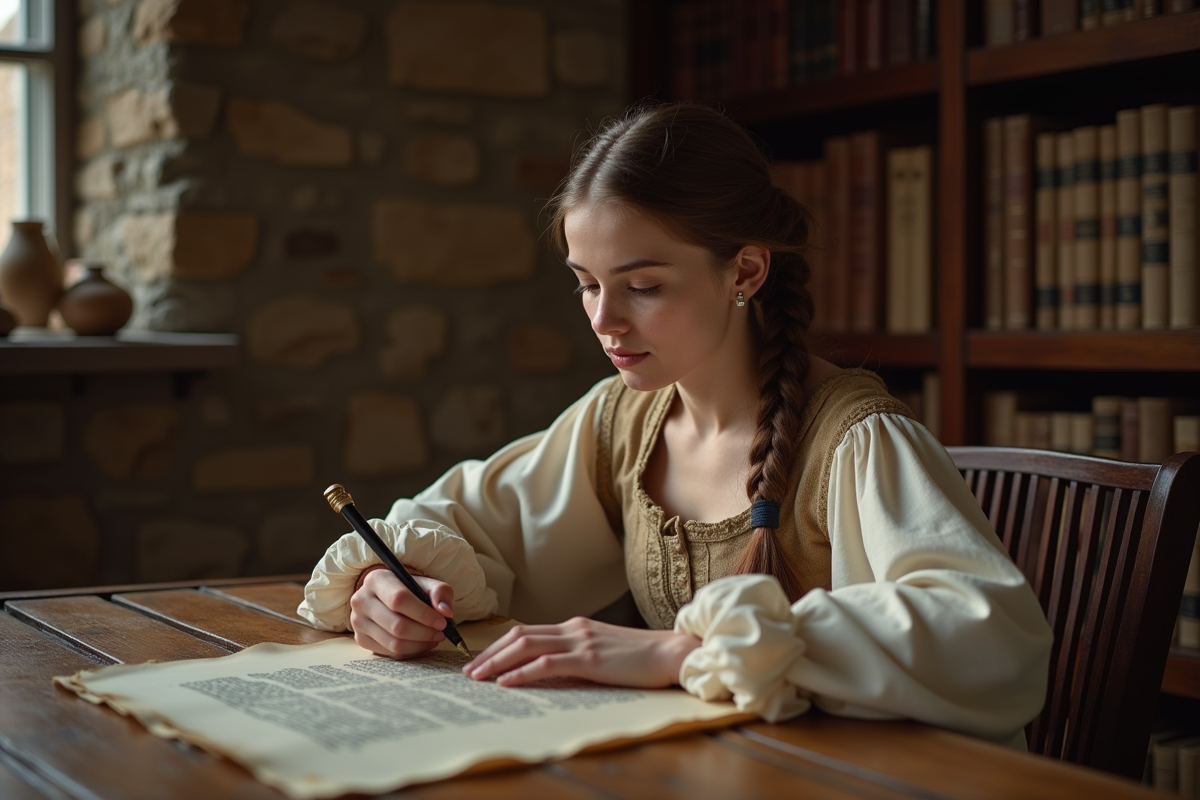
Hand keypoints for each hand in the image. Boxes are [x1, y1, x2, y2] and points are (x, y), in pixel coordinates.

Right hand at [349, 566, 455, 658]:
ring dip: (420, 644)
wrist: (385, 597)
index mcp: (376, 580)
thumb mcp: (426, 584)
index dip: (423, 614)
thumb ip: (440, 592)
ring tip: (434, 638)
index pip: (399, 600)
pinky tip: (421, 643)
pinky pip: (390, 652)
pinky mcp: (360, 639)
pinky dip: (411, 651)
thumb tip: (445, 612)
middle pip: (397, 625)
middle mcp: (361, 600)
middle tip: (440, 632)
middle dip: (424, 632)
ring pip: (394, 643)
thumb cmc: (409, 589)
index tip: (442, 621)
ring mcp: (358, 621)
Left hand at [461, 617, 700, 688]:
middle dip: (490, 654)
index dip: (500, 646)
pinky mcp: (590, 659)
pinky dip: (522, 672)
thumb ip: (578, 657)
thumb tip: (552, 672)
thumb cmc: (642, 658)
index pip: (527, 632)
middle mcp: (573, 628)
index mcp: (575, 627)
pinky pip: (548, 664)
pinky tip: (506, 682)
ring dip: (497, 663)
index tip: (481, 661)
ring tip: (477, 678)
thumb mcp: (603, 654)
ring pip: (526, 646)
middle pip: (519, 636)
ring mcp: (581, 641)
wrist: (672, 652)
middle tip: (468, 671)